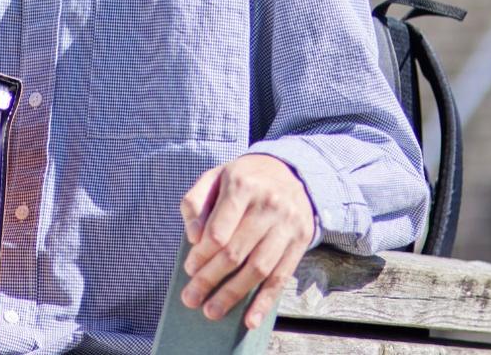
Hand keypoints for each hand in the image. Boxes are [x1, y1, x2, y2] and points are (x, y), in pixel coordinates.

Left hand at [177, 153, 314, 330]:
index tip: (189, 269)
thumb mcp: (214, 178)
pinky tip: (250, 319)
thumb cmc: (243, 179)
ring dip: (233, 294)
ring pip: (258, 268)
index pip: (218, 231)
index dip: (201, 255)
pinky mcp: (301, 241)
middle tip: (191, 298)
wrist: (289, 171)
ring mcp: (287, 224)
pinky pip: (281, 277)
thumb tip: (193, 237)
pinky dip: (265, 301)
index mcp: (242, 185)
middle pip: (236, 253)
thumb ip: (195, 204)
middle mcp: (268, 204)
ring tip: (212, 311)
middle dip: (210, 280)